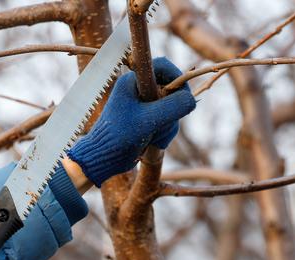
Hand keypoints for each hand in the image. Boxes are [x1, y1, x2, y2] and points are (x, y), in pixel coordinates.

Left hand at [66, 57, 195, 186]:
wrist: (102, 158)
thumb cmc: (119, 136)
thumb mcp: (148, 120)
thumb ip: (172, 107)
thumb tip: (191, 99)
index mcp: (133, 81)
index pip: (163, 66)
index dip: (178, 77)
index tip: (184, 94)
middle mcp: (139, 90)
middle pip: (171, 90)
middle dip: (172, 111)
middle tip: (163, 124)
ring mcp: (143, 106)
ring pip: (171, 109)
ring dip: (168, 125)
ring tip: (154, 137)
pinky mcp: (147, 120)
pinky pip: (166, 121)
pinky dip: (164, 133)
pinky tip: (153, 142)